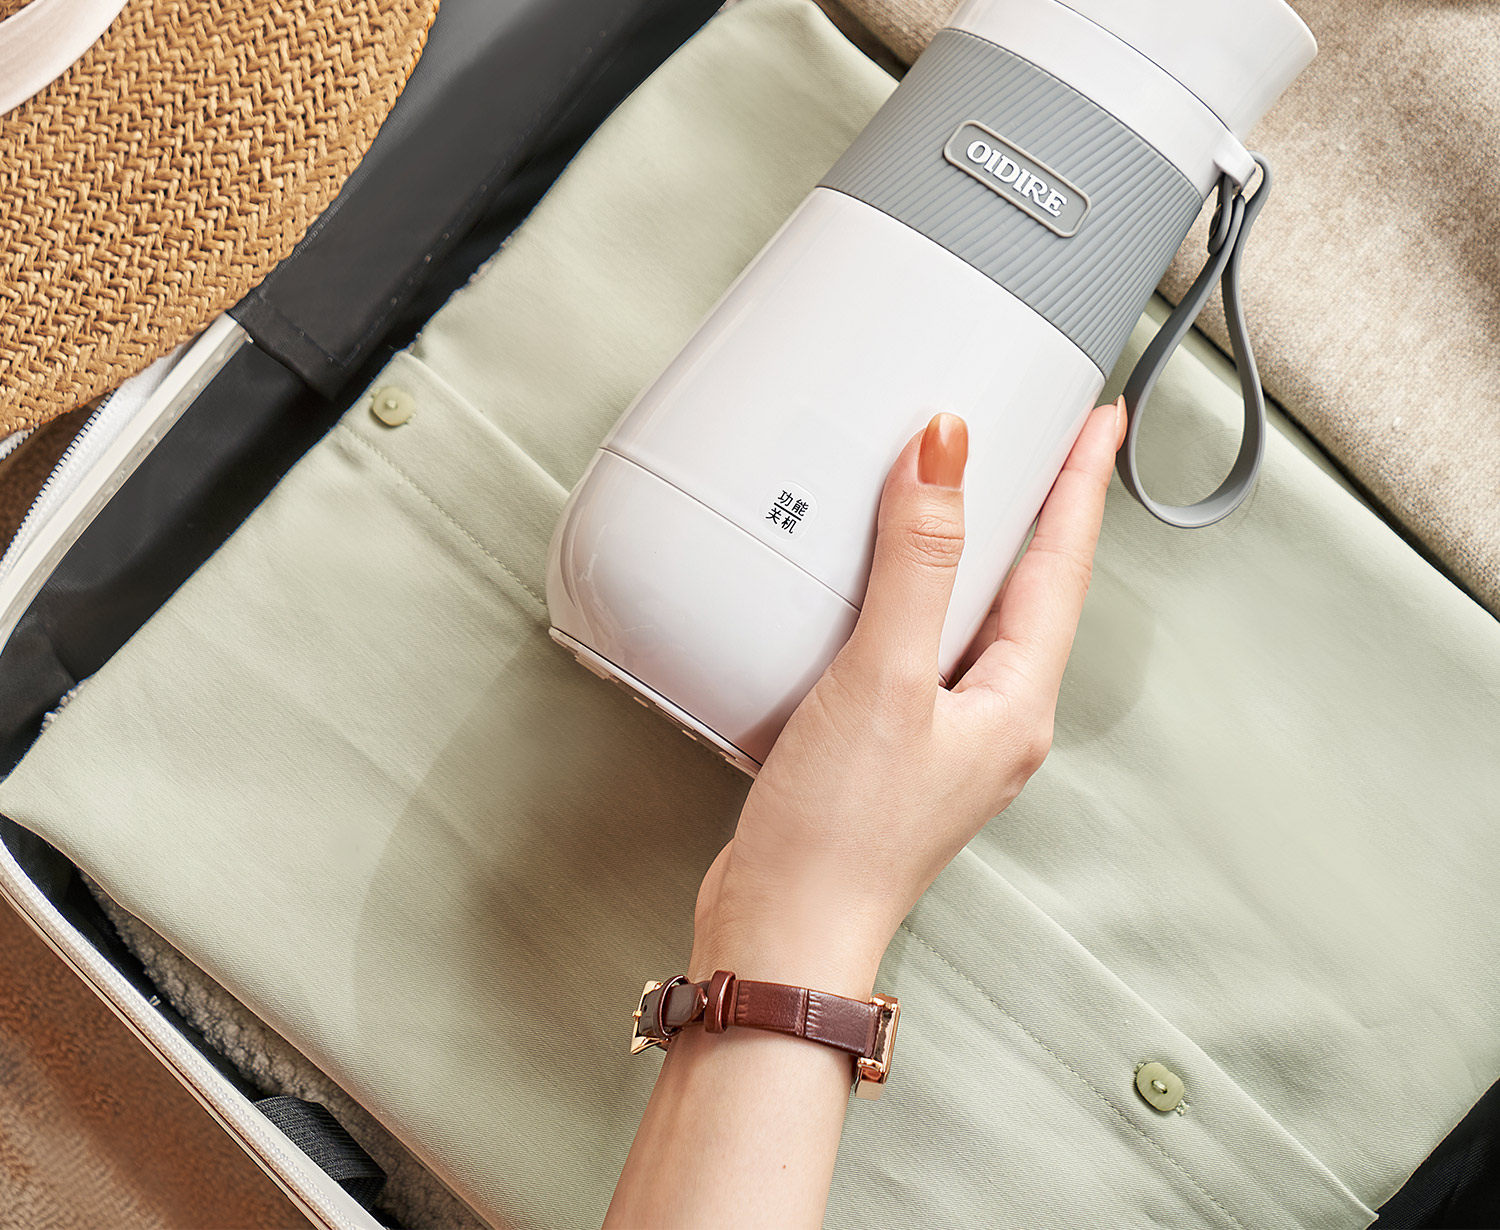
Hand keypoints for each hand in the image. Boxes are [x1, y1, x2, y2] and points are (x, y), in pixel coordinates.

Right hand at [691, 399, 1126, 996]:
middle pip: (1030, 588)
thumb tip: (946, 452)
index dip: (1081, 485)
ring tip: (965, 488)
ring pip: (969, 615)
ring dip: (971, 548)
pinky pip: (913, 644)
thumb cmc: (841, 836)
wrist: (783, 933)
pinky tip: (872, 581)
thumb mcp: (884, 681)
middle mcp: (990, 717)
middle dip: (1039, 509)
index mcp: (1016, 703)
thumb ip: (917, 563)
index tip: (1100, 420)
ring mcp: (940, 733)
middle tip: (1042, 437)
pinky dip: (904, 594)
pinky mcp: (888, 743)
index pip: (1062, 567)